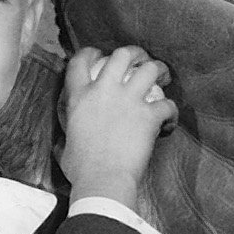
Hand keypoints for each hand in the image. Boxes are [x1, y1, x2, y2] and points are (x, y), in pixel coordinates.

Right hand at [59, 43, 171, 212]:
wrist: (103, 181)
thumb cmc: (80, 169)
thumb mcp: (64, 147)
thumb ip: (66, 137)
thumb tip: (63, 142)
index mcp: (79, 97)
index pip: (80, 62)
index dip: (90, 53)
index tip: (99, 54)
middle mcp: (104, 92)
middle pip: (122, 55)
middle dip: (135, 53)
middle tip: (141, 60)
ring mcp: (128, 101)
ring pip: (149, 69)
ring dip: (159, 70)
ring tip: (164, 78)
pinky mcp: (148, 116)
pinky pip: (167, 104)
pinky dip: (171, 111)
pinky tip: (169, 121)